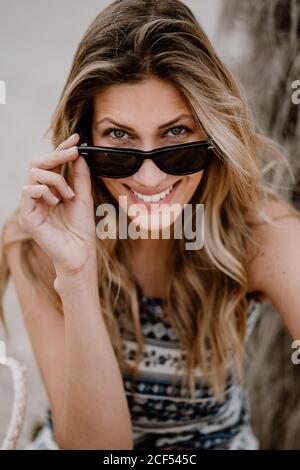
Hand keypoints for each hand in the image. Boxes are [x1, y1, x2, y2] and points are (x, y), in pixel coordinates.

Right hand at [18, 133, 96, 275]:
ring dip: (56, 180)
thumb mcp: (84, 198)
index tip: (76, 138)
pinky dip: (46, 192)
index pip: (51, 164)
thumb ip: (81, 177)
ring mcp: (30, 205)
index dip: (61, 149)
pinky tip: (57, 203)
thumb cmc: (81, 230)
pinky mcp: (27, 216)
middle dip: (56, 155)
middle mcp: (38, 196)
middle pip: (37, 164)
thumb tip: (79, 154)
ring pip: (34, 174)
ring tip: (69, 196)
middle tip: (73, 152)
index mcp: (50, 190)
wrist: (80, 255)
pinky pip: (28, 190)